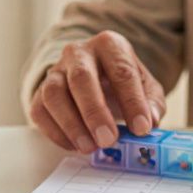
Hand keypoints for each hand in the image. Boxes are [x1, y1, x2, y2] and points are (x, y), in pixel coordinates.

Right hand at [29, 31, 165, 153]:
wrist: (94, 75)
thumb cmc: (121, 82)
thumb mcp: (146, 87)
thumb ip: (152, 103)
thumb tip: (150, 121)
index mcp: (110, 45)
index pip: (122, 71)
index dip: (132, 101)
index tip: (141, 129)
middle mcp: (79, 53)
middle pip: (81, 78)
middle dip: (95, 112)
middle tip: (108, 139)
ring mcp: (56, 70)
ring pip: (54, 94)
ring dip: (71, 124)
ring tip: (89, 147)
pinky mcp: (40, 91)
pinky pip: (40, 111)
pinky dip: (56, 132)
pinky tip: (74, 145)